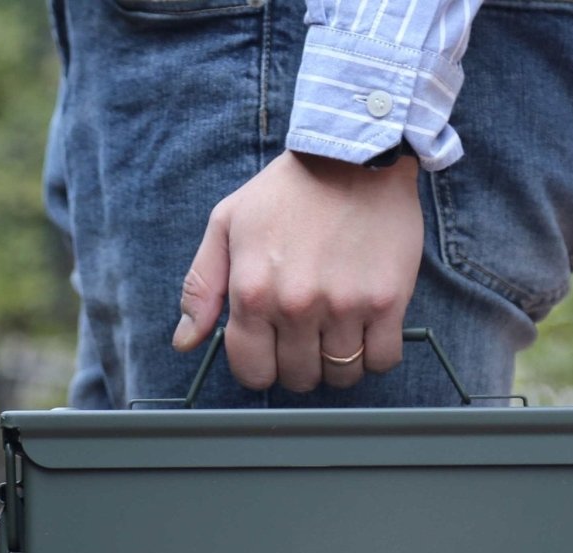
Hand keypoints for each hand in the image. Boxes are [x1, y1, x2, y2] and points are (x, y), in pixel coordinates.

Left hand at [172, 149, 422, 391]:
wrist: (355, 154)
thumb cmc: (288, 190)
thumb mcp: (227, 223)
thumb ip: (202, 286)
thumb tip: (185, 341)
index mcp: (253, 293)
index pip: (253, 373)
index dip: (261, 367)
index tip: (273, 349)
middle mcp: (297, 306)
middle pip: (299, 379)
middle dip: (301, 365)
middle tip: (308, 335)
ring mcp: (345, 306)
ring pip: (342, 376)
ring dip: (339, 363)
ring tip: (338, 331)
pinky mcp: (387, 301)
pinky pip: (382, 360)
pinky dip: (376, 354)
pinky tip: (368, 329)